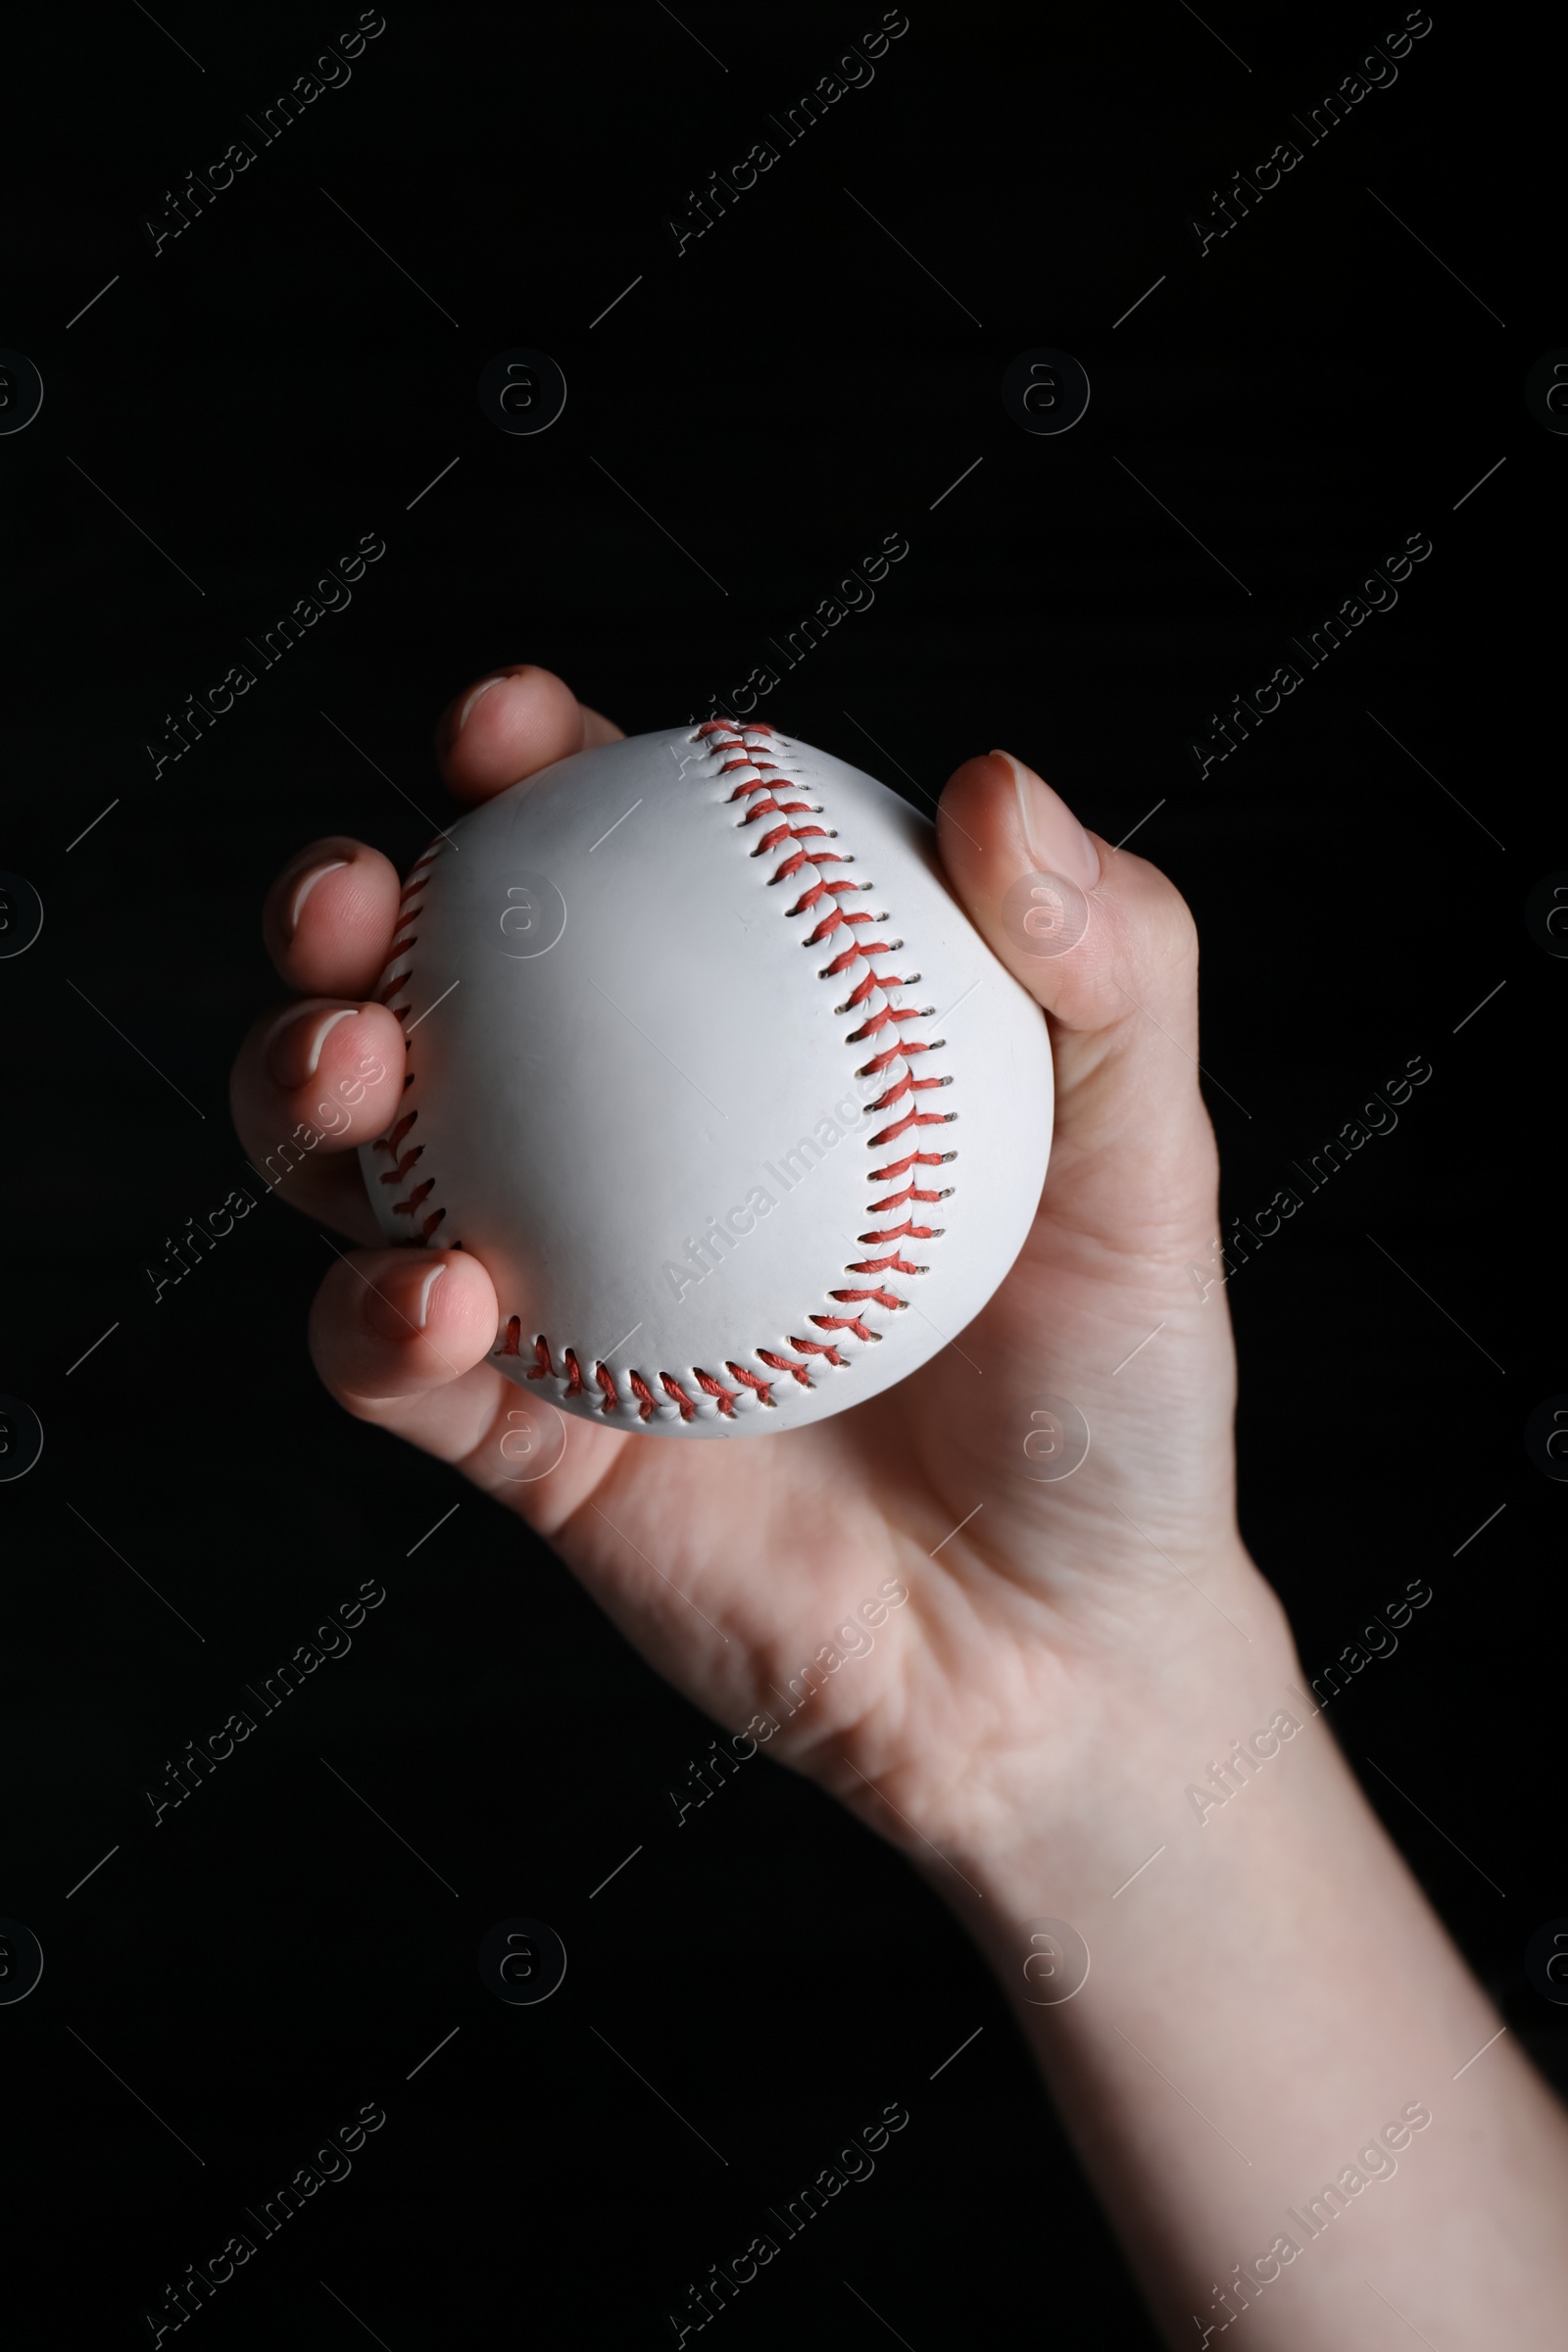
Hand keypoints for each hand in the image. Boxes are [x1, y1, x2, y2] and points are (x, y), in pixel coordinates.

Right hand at [230, 664, 1288, 1880]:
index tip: (507, 729)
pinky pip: (390, 1365)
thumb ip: (1106, 969)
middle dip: (341, 916)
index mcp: (746, 1046)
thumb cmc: (1119, 1390)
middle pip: (426, 995)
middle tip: (355, 895)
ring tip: (355, 1067)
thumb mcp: (1149, 1165)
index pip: (610, 872)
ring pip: (357, 1166)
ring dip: (299, 1093)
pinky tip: (442, 1296)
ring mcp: (553, 1291)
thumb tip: (991, 781)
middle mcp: (622, 1149)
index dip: (530, 773)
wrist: (1062, 1654)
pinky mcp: (516, 1440)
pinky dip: (373, 1318)